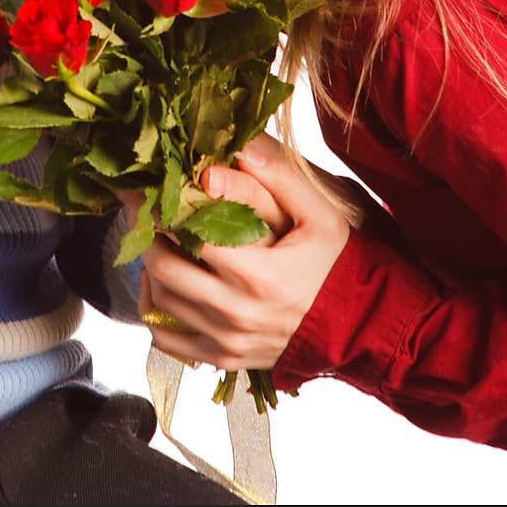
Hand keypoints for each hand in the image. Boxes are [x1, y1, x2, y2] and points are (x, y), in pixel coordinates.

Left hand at [132, 131, 350, 371]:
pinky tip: (160, 287)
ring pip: (160, 303)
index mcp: (257, 274)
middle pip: (163, 270)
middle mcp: (237, 312)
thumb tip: (239, 147)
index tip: (150, 189)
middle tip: (145, 212)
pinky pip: (168, 340)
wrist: (361, 325)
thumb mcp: (320, 214)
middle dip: (148, 236)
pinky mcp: (225, 358)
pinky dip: (154, 314)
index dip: (162, 209)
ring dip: (150, 269)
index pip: (188, 236)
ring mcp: (228, 341)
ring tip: (157, 241)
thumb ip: (280, 178)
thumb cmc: (337, 264)